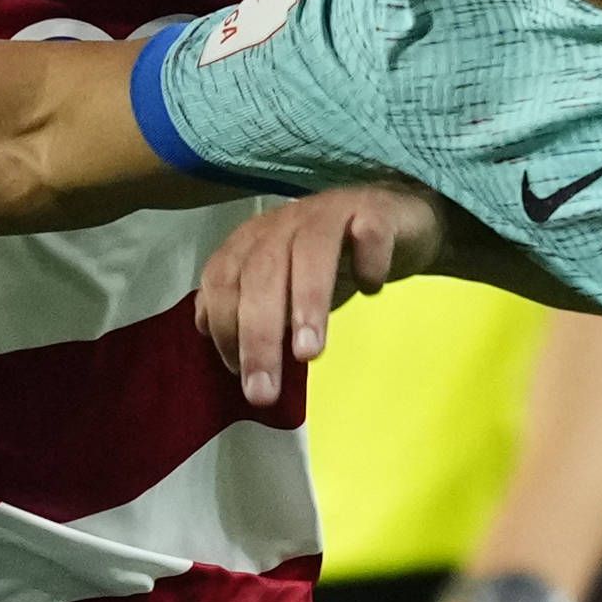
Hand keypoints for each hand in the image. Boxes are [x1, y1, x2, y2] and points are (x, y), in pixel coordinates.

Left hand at [200, 181, 462, 403]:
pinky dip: (369, 260)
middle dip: (258, 334)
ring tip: (309, 353)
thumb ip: (241, 305)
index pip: (223, 281)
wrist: (392, 217)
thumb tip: (209, 332)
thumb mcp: (281, 286)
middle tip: (264, 390)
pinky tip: (371, 289)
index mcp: (253, 242)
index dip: (225, 328)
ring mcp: (330, 214)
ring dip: (307, 300)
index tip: (240, 376)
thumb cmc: (331, 260)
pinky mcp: (377, 211)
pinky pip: (369, 231)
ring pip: (311, 250)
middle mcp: (285, 224)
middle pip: (261, 272)